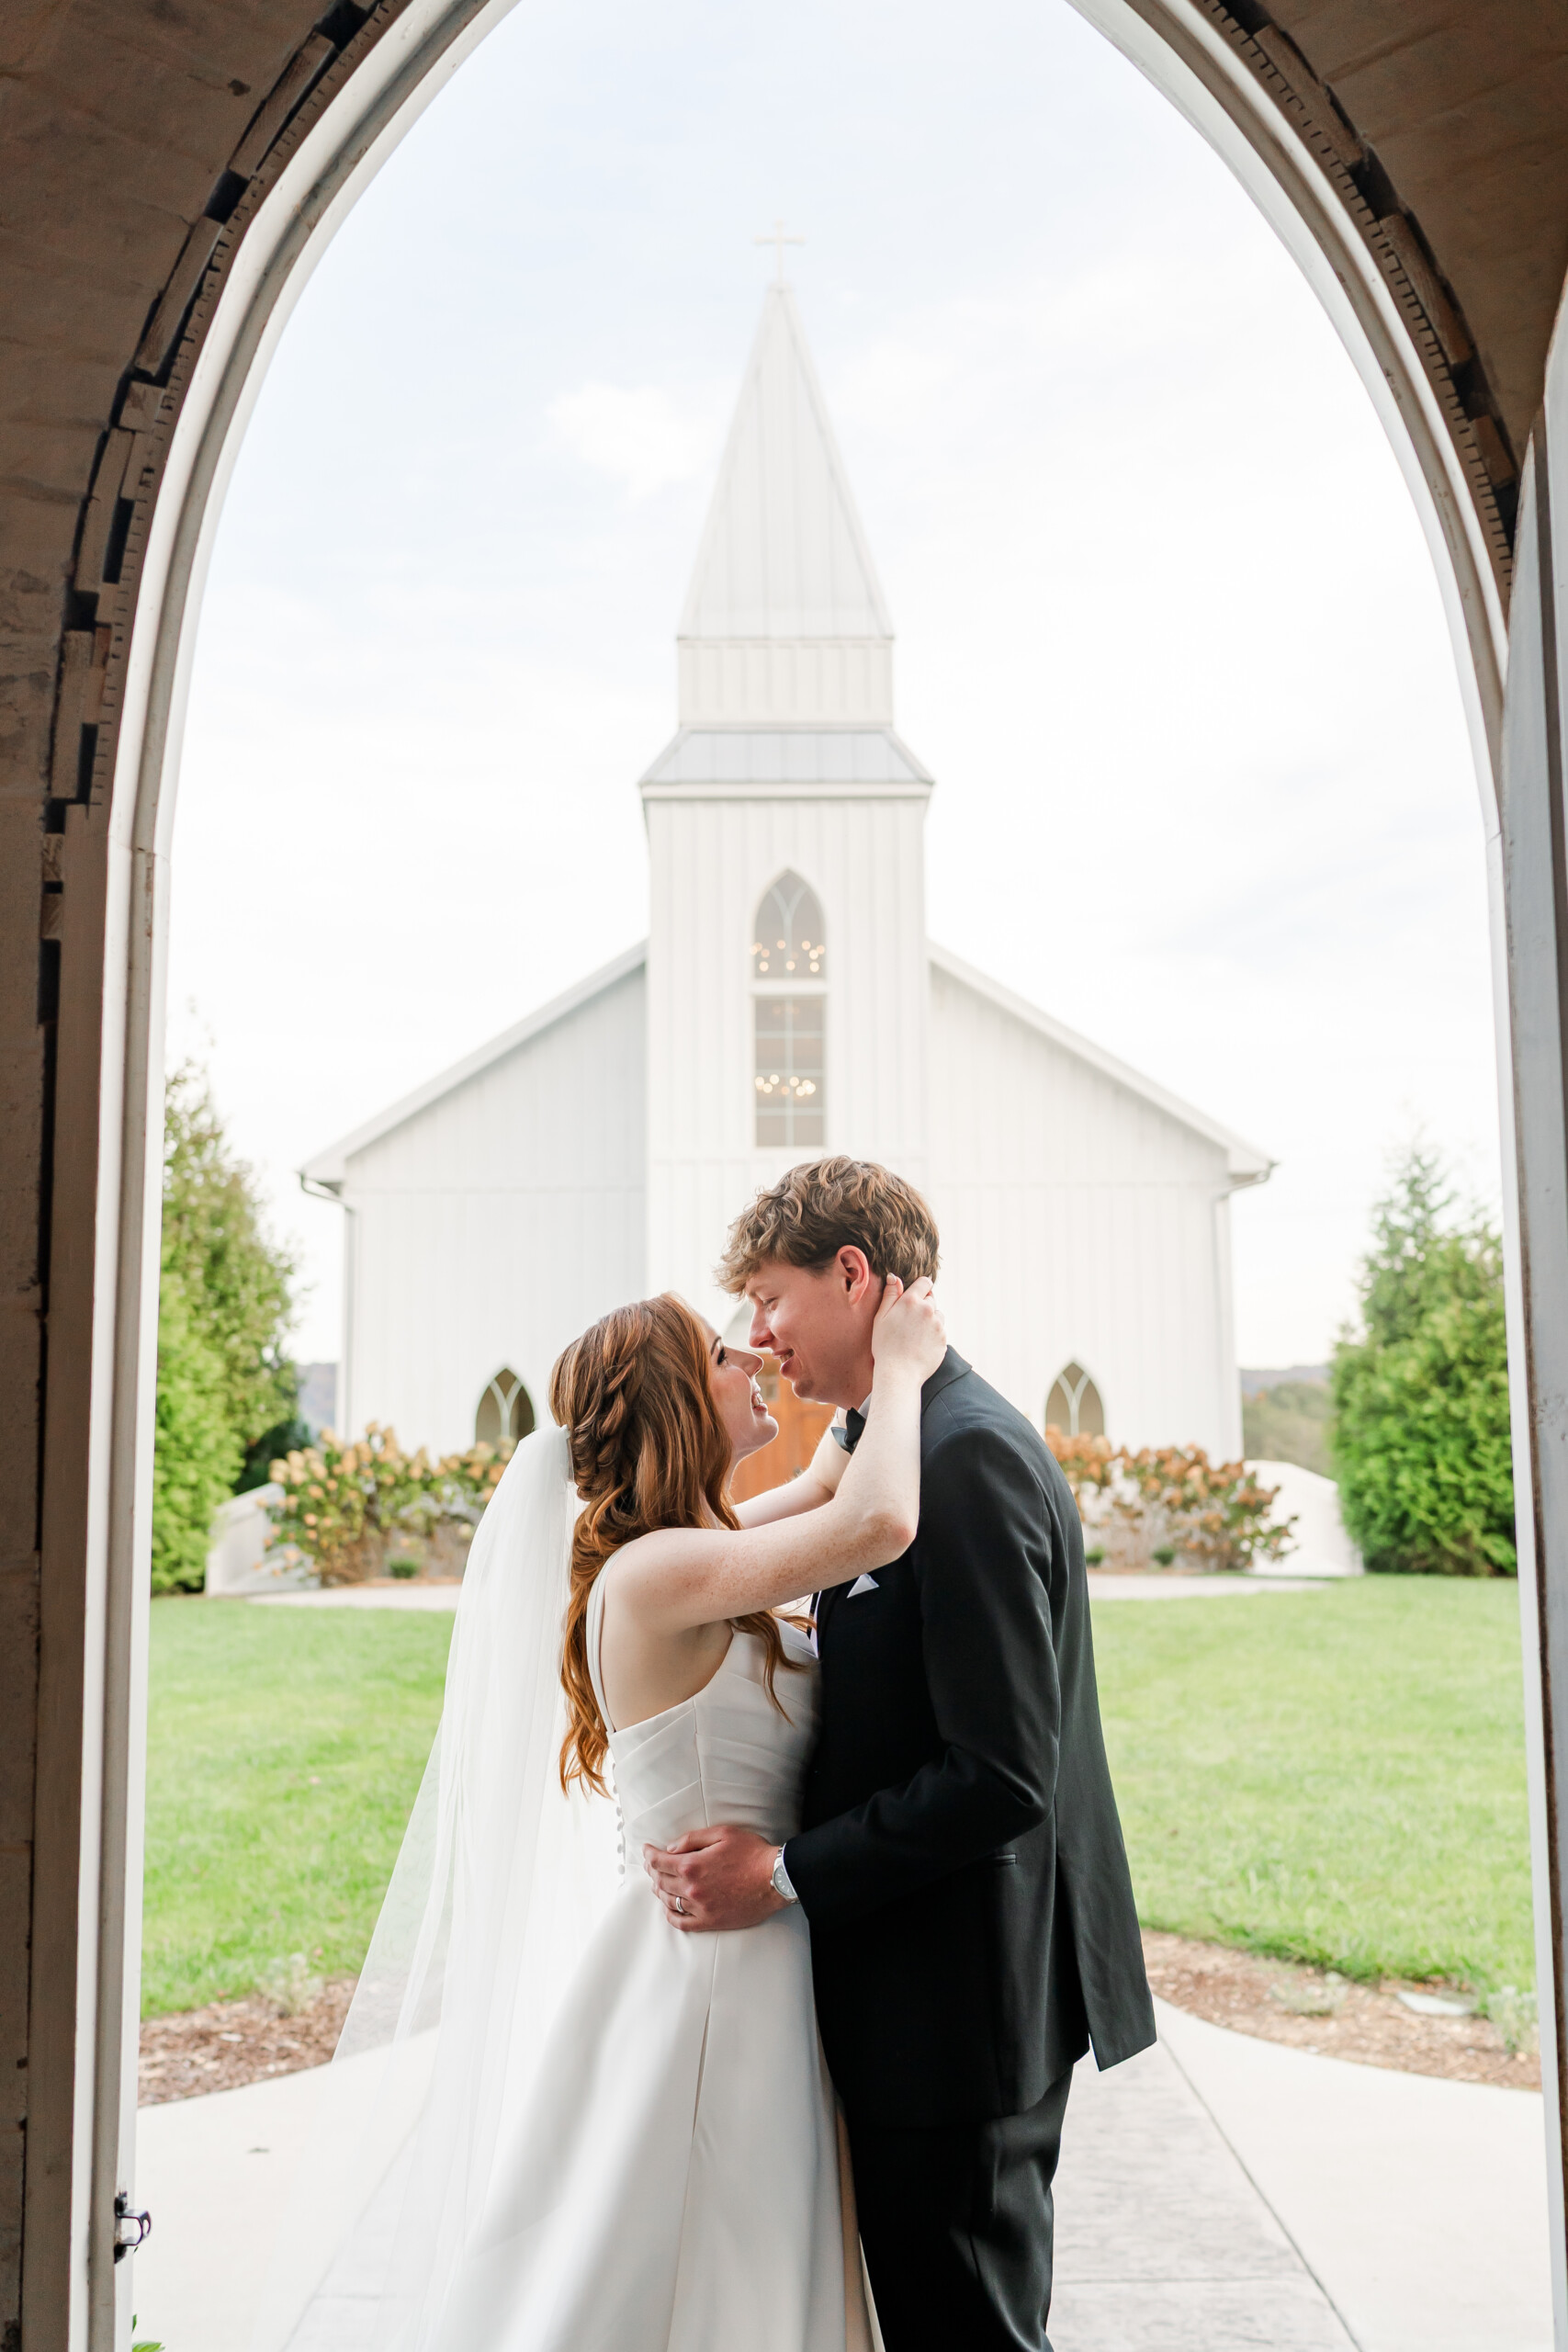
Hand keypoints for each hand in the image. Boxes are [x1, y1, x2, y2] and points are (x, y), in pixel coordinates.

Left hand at [643, 1825, 784, 1931]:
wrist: (774, 1879)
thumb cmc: (752, 1853)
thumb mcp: (722, 1833)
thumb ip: (692, 1839)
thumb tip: (671, 1848)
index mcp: (692, 1865)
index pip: (659, 1861)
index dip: (649, 1854)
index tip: (646, 1850)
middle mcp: (692, 1889)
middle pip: (661, 1881)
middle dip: (652, 1870)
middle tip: (650, 1864)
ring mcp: (700, 1907)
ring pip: (669, 1901)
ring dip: (660, 1891)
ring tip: (658, 1883)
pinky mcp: (710, 1921)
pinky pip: (682, 1922)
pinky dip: (671, 1915)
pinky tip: (669, 1909)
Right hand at [871, 1274, 945, 1383]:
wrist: (899, 1373)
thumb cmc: (885, 1345)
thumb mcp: (881, 1317)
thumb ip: (890, 1295)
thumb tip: (895, 1278)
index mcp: (911, 1301)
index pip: (925, 1282)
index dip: (920, 1287)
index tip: (915, 1296)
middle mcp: (928, 1310)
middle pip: (931, 1298)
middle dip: (922, 1305)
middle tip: (909, 1321)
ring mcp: (938, 1325)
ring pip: (937, 1315)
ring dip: (930, 1319)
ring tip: (915, 1334)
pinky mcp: (944, 1339)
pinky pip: (940, 1331)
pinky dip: (933, 1334)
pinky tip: (920, 1344)